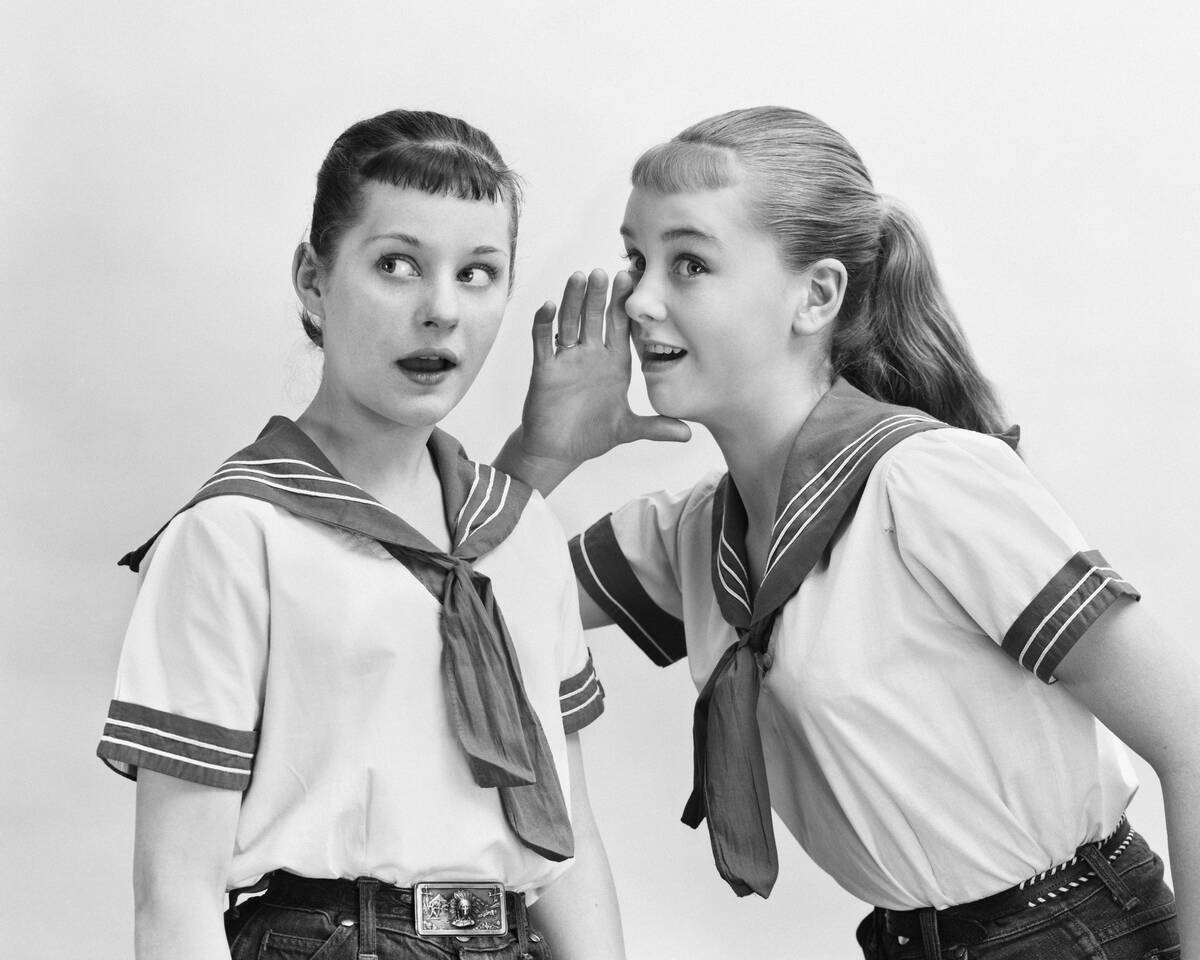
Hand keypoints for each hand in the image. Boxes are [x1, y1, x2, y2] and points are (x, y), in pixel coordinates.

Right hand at [521, 268, 690, 468]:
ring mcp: (567, 360)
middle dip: (600, 295)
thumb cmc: (590, 435)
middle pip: (595, 317)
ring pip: (570, 322)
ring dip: (573, 300)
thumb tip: (689, 435)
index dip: (625, 305)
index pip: (621, 326)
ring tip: (579, 277)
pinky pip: (544, 342)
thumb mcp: (627, 429)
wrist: (557, 452)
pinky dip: (544, 324)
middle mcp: (591, 355)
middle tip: (606, 272)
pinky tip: (549, 306)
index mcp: (614, 363)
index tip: (632, 279)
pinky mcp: (545, 369)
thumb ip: (656, 428)